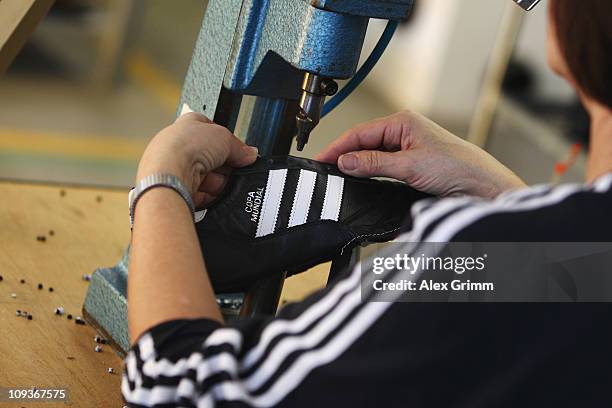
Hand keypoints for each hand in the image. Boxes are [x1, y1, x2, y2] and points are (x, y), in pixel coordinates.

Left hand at [137, 112, 257, 206]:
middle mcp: (179, 148)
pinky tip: (215, 194)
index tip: (239, 150)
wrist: (168, 175)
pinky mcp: (179, 191)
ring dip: (220, 182)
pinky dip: (212, 196)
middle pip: (212, 158)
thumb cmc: (184, 147)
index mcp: (187, 126)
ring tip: (226, 182)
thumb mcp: (224, 137)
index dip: (227, 141)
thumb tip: (250, 154)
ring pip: (208, 179)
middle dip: (226, 165)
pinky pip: (202, 195)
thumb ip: (240, 147)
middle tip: (237, 168)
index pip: (211, 132)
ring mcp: (177, 170)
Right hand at [315, 110, 525, 197]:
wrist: (482, 185)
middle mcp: (403, 132)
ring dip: (357, 165)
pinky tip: (361, 180)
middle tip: (324, 171)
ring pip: (372, 155)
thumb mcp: (409, 166)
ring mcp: (407, 148)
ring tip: (338, 176)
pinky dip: (369, 172)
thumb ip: (374, 164)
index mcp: (402, 122)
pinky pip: (382, 165)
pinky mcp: (411, 164)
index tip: (321, 159)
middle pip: (364, 142)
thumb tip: (345, 161)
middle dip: (344, 155)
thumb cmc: (457, 166)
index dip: (338, 147)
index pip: (360, 133)